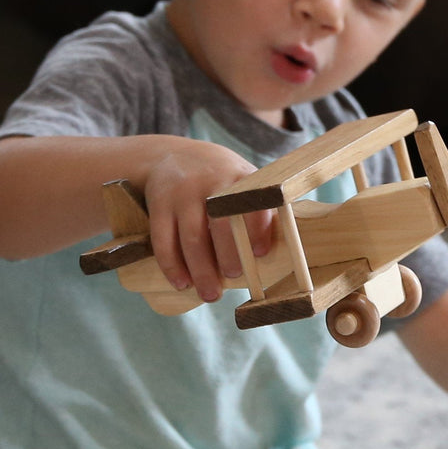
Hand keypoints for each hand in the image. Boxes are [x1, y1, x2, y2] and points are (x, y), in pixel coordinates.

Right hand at [142, 141, 273, 301]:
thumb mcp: (242, 180)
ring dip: (201, 269)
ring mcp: (183, 193)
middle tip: (234, 277)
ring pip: (192, 236)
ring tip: (210, 294)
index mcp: (240, 177)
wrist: (174, 155)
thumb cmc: (221, 179)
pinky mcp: (160, 204)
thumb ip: (260, 207)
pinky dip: (172, 265)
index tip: (260, 253)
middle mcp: (211, 182)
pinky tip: (182, 283)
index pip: (252, 202)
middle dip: (228, 254)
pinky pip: (163, 239)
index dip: (257, 228)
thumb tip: (286, 250)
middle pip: (220, 223)